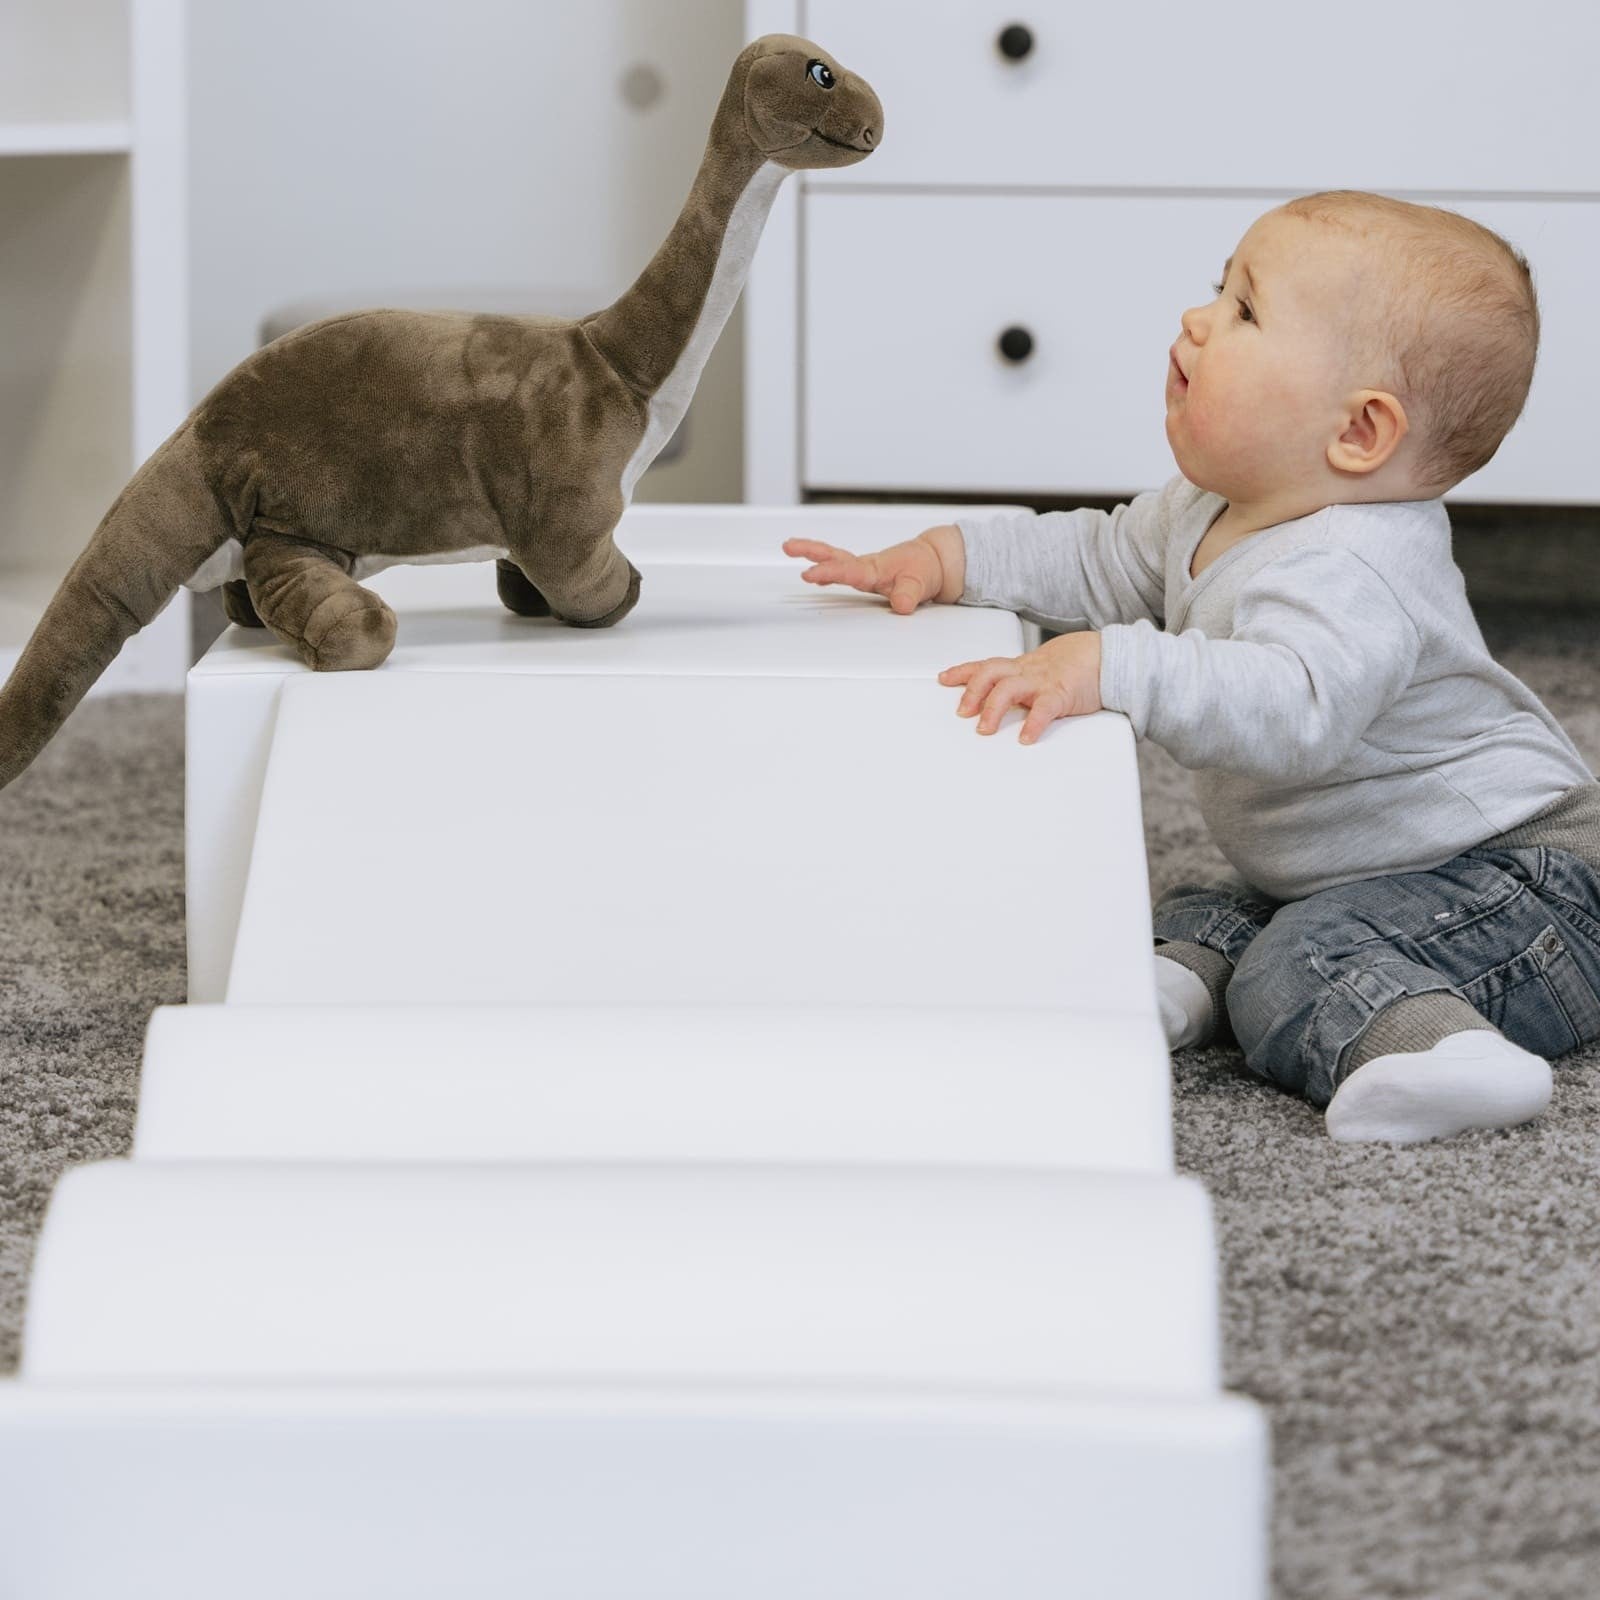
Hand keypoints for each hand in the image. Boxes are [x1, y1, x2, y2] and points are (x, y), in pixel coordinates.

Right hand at [782, 525, 960, 611]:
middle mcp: (864, 566)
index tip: (810, 574)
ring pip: (833, 557)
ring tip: (788, 547)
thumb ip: (909, 594)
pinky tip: (813, 576)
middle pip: (833, 555)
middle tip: (788, 546)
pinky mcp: (863, 572)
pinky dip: (824, 568)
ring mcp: (862, 568)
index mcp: (874, 569)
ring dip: (811, 552)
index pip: (847, 571)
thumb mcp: (921, 584)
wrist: (933, 559)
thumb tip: (901, 605)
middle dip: (810, 550)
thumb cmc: (925, 568)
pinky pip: (839, 566)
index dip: (828, 572)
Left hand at [938, 632, 1103, 743]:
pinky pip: (1045, 708)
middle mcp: (1027, 671)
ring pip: (1010, 688)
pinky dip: (1033, 724)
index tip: (942, 678)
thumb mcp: (1042, 670)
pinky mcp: (1063, 694)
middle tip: (961, 713)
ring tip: (984, 730)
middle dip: (971, 692)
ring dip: (993, 709)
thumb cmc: (1076, 666)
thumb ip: (1022, 683)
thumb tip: (1002, 702)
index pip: (986, 665)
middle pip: (990, 673)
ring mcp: (1044, 681)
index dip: (962, 671)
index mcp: (1021, 666)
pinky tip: (1025, 738)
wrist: (1108, 656)